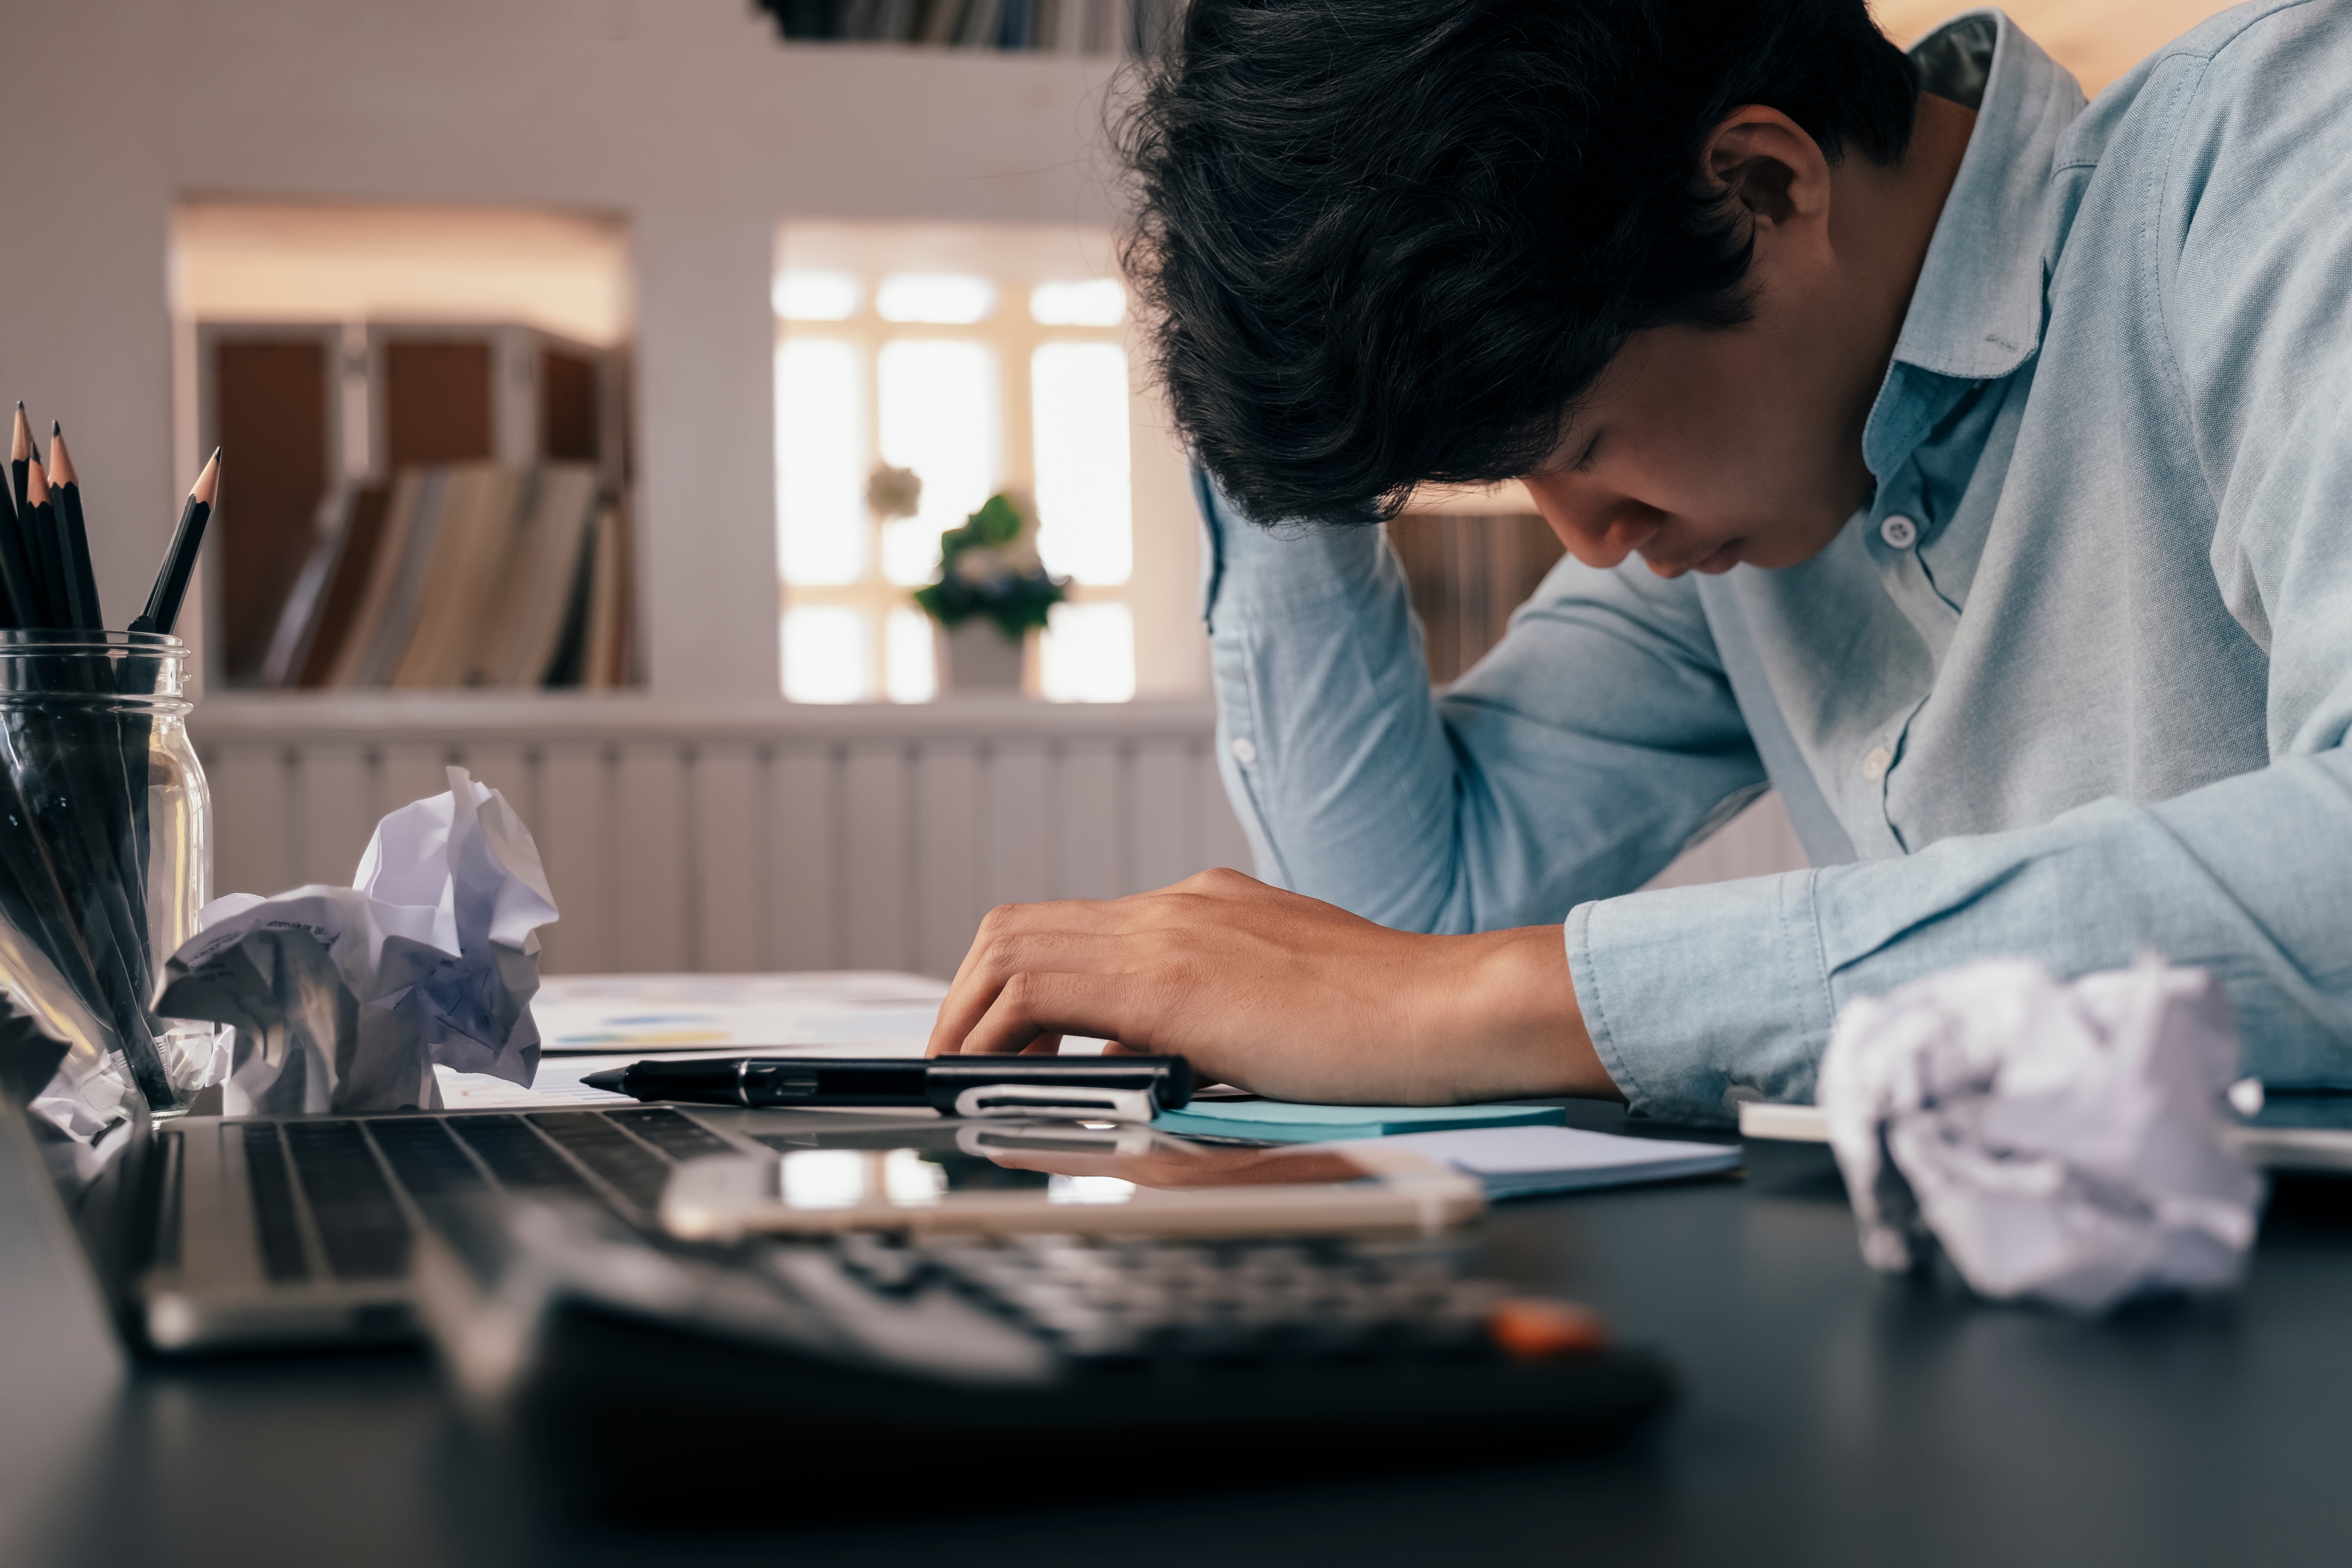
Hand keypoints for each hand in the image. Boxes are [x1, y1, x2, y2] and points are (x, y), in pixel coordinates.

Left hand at [925, 868, 1621, 1105]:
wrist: (1454, 1012)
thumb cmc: (1393, 1032)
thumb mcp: (1287, 1017)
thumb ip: (1218, 1030)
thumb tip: (1149, 1072)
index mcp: (1209, 910)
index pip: (1079, 929)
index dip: (1018, 983)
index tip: (1000, 1038)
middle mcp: (1181, 904)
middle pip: (1027, 925)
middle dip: (971, 993)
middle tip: (956, 1057)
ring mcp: (1174, 929)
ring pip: (1016, 943)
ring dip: (971, 1011)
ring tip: (959, 1071)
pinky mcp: (1173, 977)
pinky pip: (1040, 987)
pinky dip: (998, 1028)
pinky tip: (994, 1077)